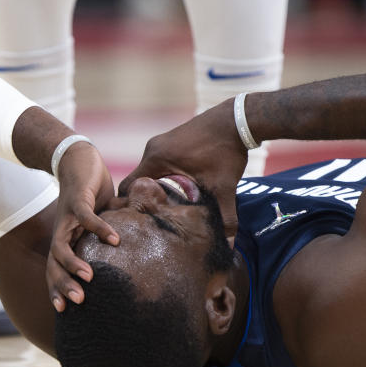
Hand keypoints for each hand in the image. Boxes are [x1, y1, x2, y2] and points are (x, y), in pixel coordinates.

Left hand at [47, 141, 118, 311]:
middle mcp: (63, 230)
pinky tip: (115, 241)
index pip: (55, 268)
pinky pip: (87, 219)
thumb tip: (129, 249)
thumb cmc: (89, 191)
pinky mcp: (77, 200)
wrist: (78, 159)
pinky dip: (100, 230)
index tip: (62, 311)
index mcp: (66, 237)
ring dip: (73, 263)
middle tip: (77, 302)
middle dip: (63, 284)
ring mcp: (67, 216)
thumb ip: (107, 235)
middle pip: (54, 263)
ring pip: (62, 246)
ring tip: (88, 278)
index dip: (57, 289)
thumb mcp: (99, 219)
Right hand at [119, 102, 246, 246]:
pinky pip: (159, 165)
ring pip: (149, 174)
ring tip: (166, 212)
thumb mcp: (224, 187)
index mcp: (157, 159)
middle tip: (153, 224)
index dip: (130, 207)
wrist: (237, 120)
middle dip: (145, 202)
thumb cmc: (227, 151)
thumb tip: (228, 247)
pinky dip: (164, 179)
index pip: (128, 187)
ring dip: (156, 191)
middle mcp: (153, 149)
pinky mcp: (171, 142)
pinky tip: (178, 194)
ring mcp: (161, 143)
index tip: (137, 225)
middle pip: (138, 182)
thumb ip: (225, 217)